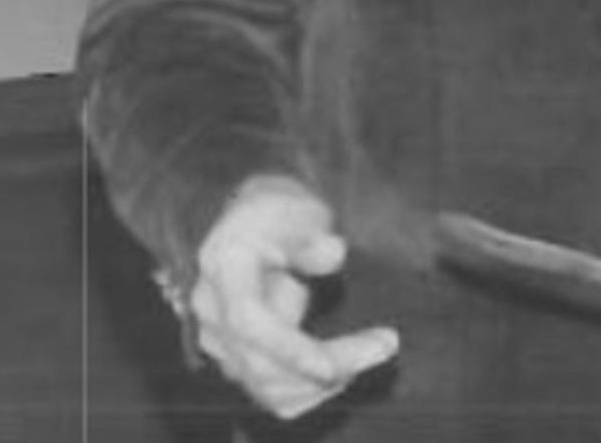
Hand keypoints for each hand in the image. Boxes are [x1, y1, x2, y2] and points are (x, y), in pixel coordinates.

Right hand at [188, 174, 399, 419]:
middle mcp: (214, 314)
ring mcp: (221, 341)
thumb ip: (310, 235)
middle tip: (386, 344)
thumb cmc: (280, 213)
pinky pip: (271, 391)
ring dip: (323, 383)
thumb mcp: (298, 209)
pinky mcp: (238, 359)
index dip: (289, 350)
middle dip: (329, 365)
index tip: (333, 367)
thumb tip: (333, 253)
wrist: (256, 223)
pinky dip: (310, 390)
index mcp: (223, 270)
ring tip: (374, 350)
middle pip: (263, 365)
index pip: (248, 322)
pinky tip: (347, 367)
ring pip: (269, 386)